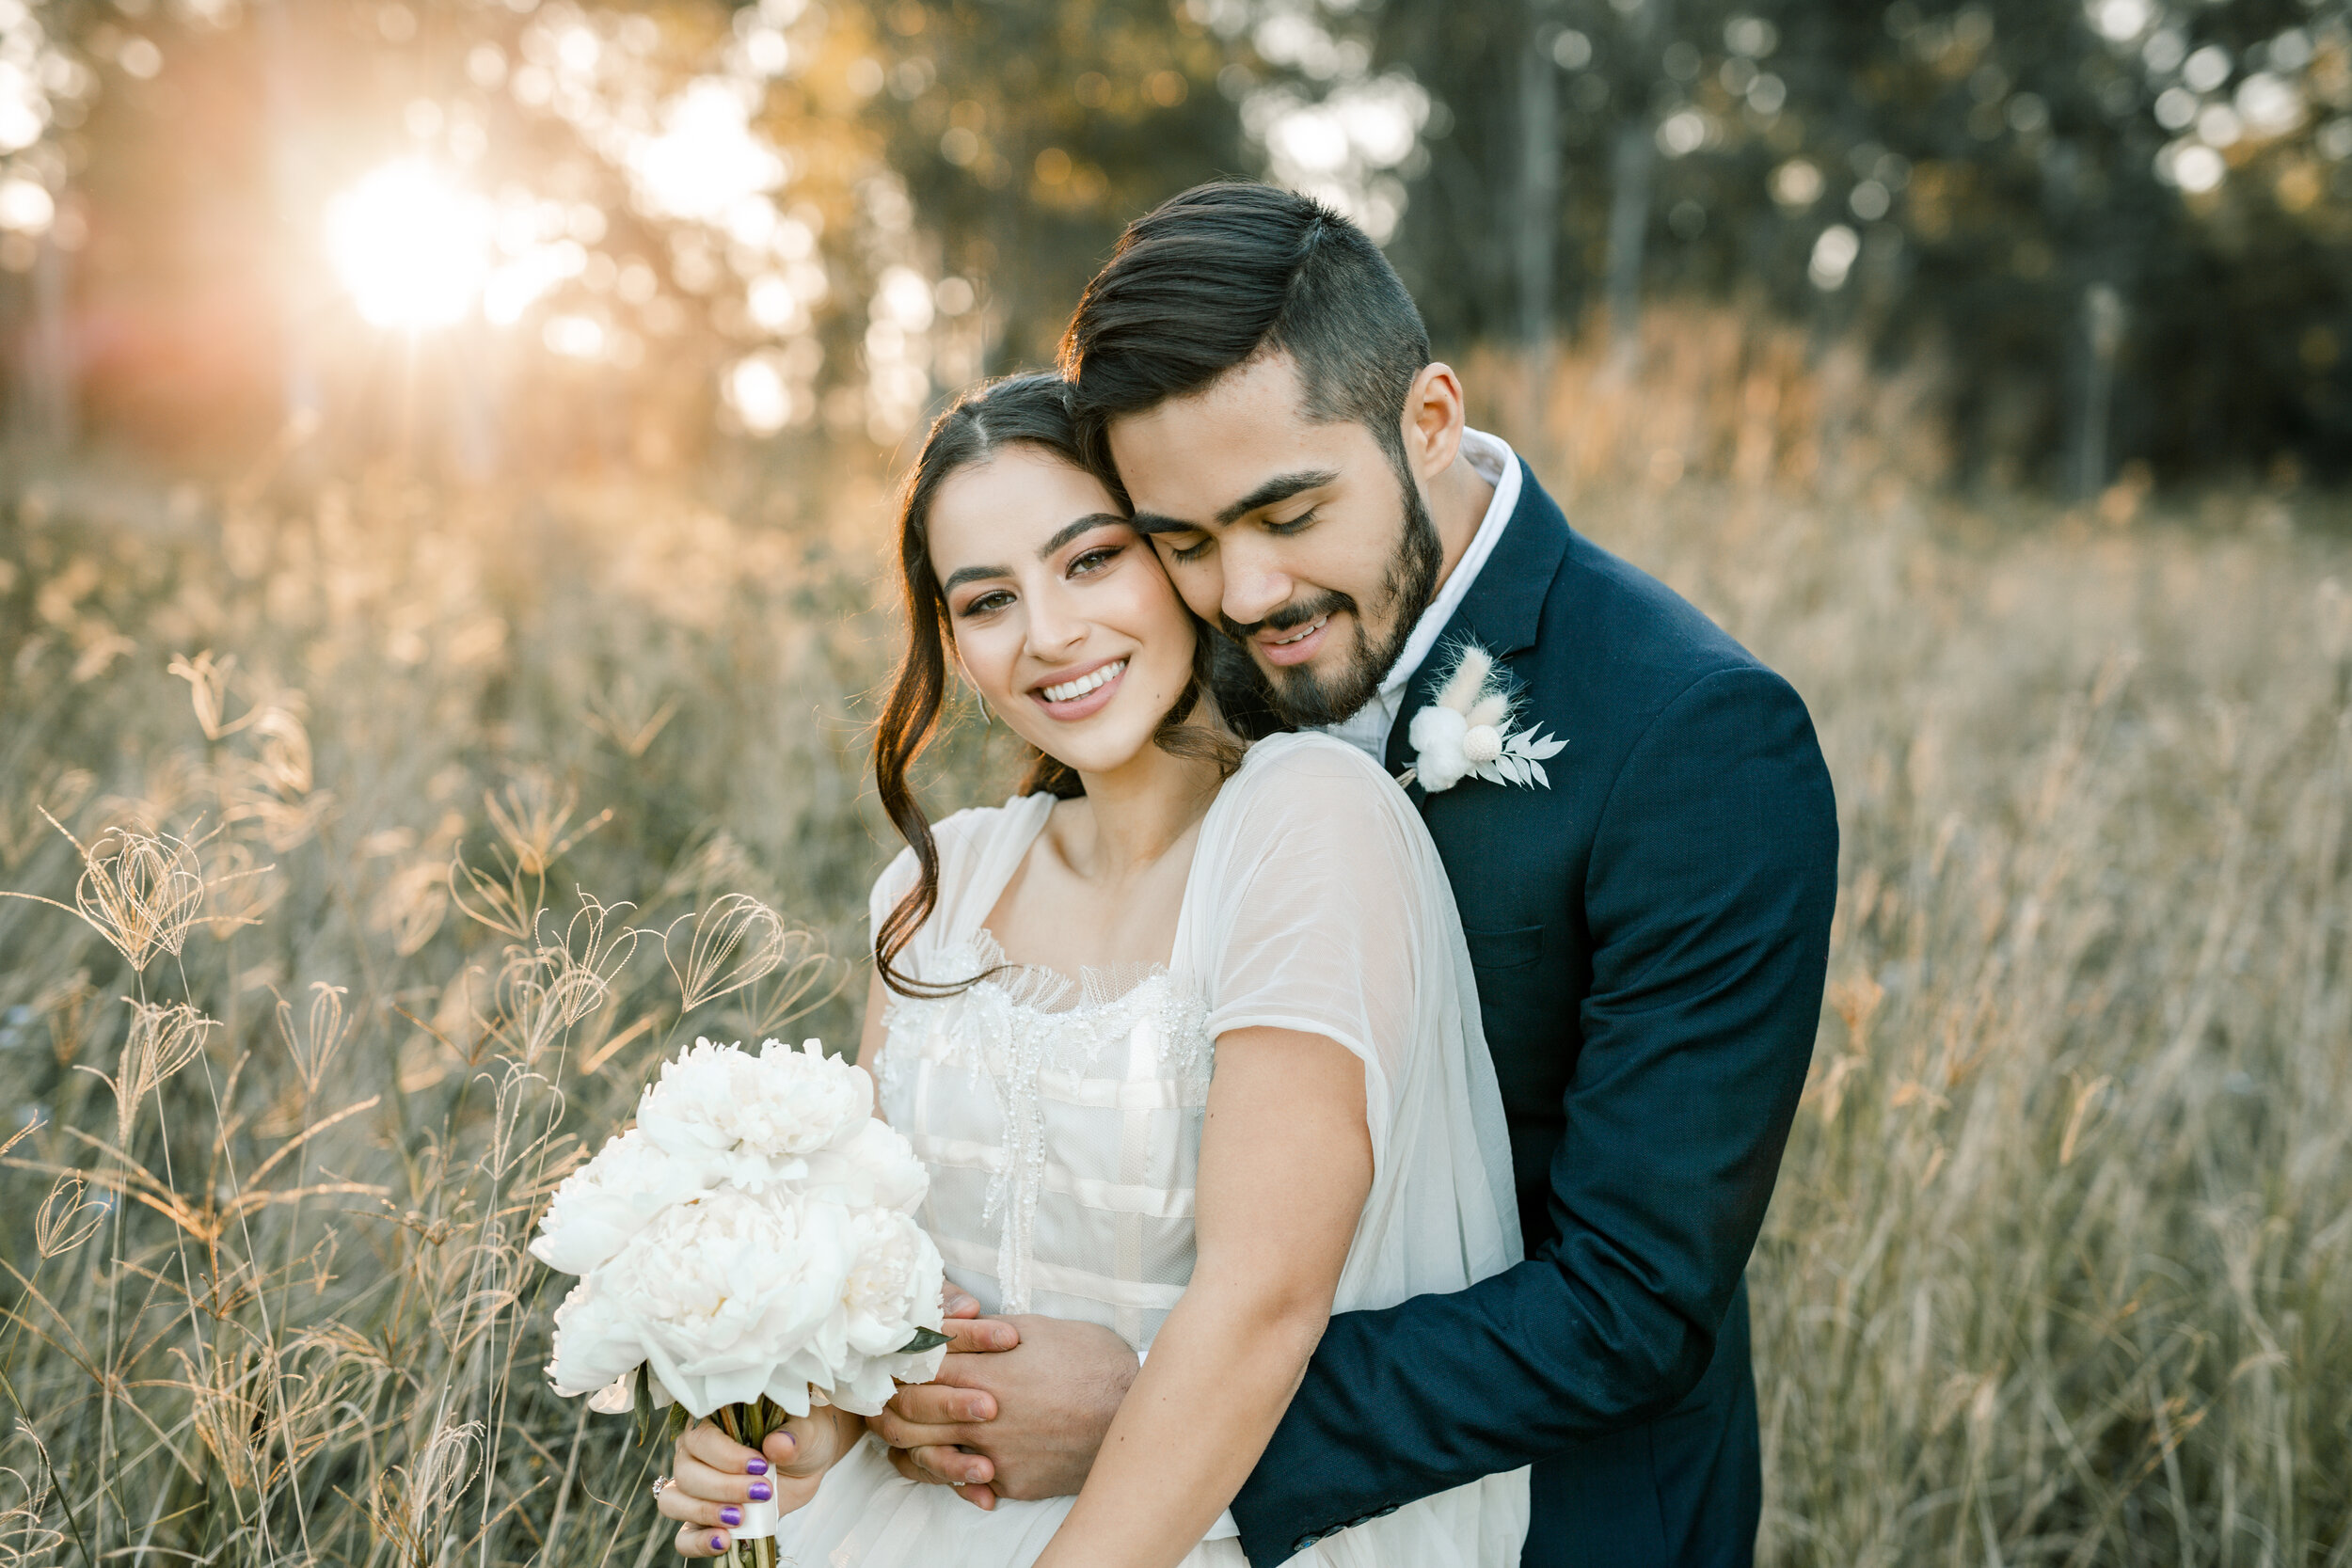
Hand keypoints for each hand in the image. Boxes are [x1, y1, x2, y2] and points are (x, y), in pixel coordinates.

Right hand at [659, 1408, 856, 1557]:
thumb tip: (778, 1445)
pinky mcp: (702, 1519)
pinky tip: (723, 1542)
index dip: (726, 1456)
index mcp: (713, 1422)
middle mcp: (694, 1453)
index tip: (760, 1466)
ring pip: (674, 1501)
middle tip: (762, 1492)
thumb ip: (793, 1437)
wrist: (807, 1463)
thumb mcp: (806, 1432)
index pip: (701, 1438)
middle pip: (687, 1473)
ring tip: (741, 1518)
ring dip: (706, 1513)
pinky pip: (684, 1536)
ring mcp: (694, 1488)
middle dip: (724, 1487)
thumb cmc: (801, 1437)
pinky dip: (697, 1543)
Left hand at [866, 1314, 1138, 1505]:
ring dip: (907, 1445)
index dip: (894, 1366)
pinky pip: (962, 1483)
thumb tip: (955, 1327)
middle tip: (881, 1399)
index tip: (888, 1361)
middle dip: (886, 1407)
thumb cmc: (1091, 1362)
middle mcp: (978, 1418)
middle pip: (905, 1417)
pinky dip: (950, 1471)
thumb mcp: (1038, 1329)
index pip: (911, 1372)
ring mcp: (992, 1456)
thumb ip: (988, 1332)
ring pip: (923, 1457)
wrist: (1133, 1414)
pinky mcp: (1010, 1483)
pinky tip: (950, 1458)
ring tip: (904, 1434)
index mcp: (981, 1372)